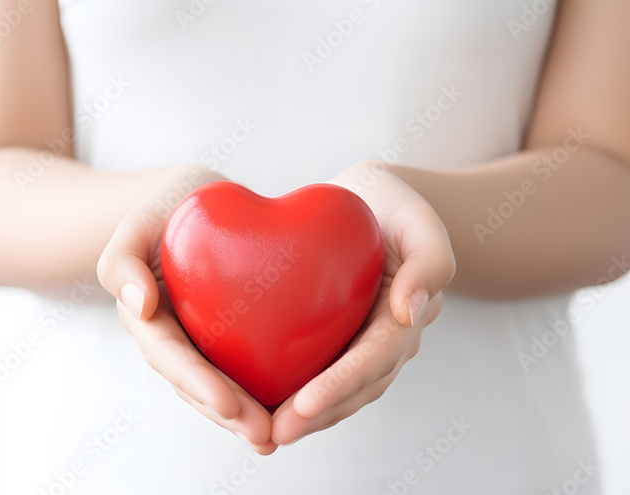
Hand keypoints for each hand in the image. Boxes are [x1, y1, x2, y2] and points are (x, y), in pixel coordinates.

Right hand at [97, 165, 278, 454]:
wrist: (199, 198)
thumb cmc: (168, 204)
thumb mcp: (138, 221)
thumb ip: (123, 260)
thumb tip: (138, 306)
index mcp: (146, 316)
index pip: (170, 356)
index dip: (199, 383)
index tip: (230, 404)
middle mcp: (171, 337)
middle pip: (196, 384)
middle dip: (228, 413)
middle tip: (263, 435)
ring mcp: (199, 341)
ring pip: (219, 387)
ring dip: (244, 416)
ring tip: (276, 436)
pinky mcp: (229, 339)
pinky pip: (244, 369)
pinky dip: (264, 392)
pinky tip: (292, 410)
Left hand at [270, 161, 456, 445]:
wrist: (375, 201)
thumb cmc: (395, 205)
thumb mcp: (419, 221)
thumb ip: (429, 262)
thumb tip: (410, 310)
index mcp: (407, 315)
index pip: (374, 358)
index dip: (340, 385)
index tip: (304, 405)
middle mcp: (389, 339)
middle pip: (357, 388)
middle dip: (317, 415)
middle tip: (275, 433)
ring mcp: (366, 344)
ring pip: (341, 393)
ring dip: (306, 419)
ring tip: (267, 434)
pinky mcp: (340, 342)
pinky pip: (320, 375)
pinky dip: (297, 397)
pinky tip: (264, 409)